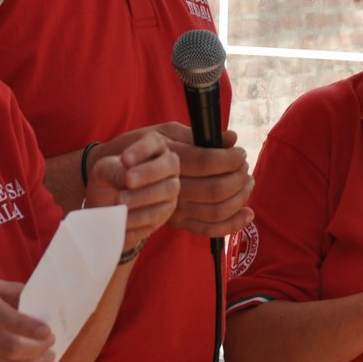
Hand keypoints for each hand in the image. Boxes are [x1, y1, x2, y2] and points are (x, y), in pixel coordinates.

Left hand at [85, 131, 180, 243]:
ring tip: (120, 201)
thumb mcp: (104, 170)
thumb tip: (127, 177)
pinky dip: (139, 218)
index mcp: (153, 148)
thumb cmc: (108, 179)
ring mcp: (169, 190)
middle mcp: (167, 167)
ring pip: (166, 192)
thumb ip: (114, 170)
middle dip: (148, 173)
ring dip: (143, 197)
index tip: (125, 159)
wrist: (106, 203)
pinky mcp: (165, 213)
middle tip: (128, 180)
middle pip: (169, 167)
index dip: (142, 150)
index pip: (154, 143)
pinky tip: (123, 220)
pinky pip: (158, 216)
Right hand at [150, 123, 253, 238]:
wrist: (114, 177)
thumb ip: (199, 136)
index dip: (231, 158)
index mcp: (170, 160)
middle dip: (239, 177)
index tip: (239, 152)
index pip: (208, 162)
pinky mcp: (177, 223)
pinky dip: (233, 224)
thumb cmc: (147, 149)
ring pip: (216, 210)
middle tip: (244, 165)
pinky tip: (248, 214)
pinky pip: (208, 229)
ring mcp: (174, 209)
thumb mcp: (167, 132)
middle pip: (216, 189)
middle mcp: (172, 187)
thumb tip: (232, 138)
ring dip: (240, 197)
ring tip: (248, 182)